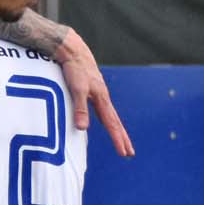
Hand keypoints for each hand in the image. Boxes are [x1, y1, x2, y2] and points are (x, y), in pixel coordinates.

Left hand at [51, 30, 134, 157]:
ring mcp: (99, 95)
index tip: (124, 153)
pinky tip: (106, 121)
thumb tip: (83, 129)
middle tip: (129, 154)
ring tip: (122, 142)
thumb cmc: (74, 69)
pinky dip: (108, 120)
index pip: (112, 124)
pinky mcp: (93, 91)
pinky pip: (103, 111)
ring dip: (117, 130)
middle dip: (122, 139)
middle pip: (116, 122)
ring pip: (110, 117)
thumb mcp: (76, 89)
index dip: (118, 140)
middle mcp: (103, 98)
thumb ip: (80, 108)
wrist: (73, 50)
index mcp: (102, 99)